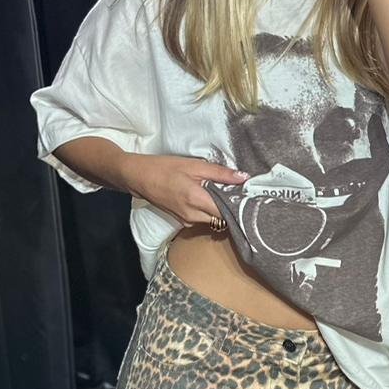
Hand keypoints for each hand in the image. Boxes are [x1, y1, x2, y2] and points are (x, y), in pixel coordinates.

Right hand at [127, 154, 248, 226]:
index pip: (227, 212)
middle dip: (231, 207)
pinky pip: (203, 219)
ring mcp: (187, 222)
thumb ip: (221, 173)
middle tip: (238, 193)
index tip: (249, 197)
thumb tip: (244, 177)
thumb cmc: (164, 168)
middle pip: (222, 218)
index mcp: (196, 200)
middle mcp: (193, 216)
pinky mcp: (183, 222)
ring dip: (220, 209)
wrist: (139, 178)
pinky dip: (209, 211)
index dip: (239, 205)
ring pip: (213, 220)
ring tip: (223, 193)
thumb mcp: (195, 166)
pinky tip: (208, 198)